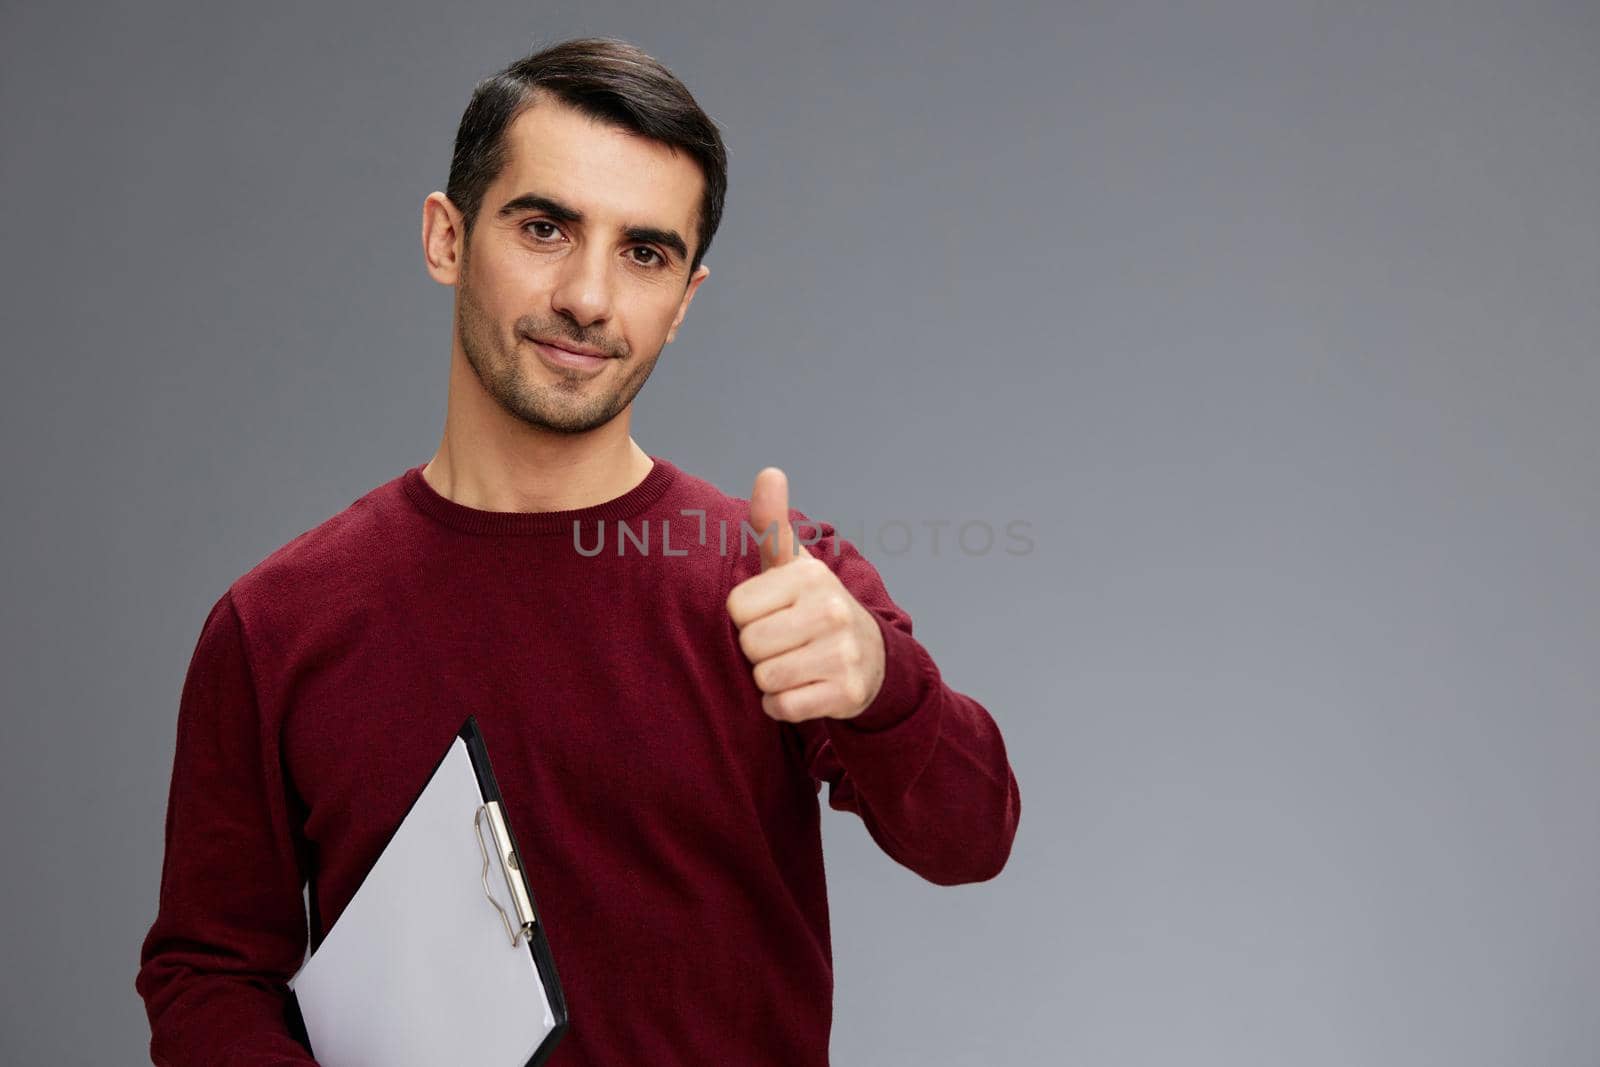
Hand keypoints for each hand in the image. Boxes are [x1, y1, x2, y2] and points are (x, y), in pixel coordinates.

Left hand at [726, 467, 886, 721]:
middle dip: (758, 650)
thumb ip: (773, 524)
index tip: (772, 614)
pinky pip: (783, 707)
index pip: (737, 609)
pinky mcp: (847, 692)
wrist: (872, 657)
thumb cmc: (814, 607)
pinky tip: (803, 689)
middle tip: (784, 642)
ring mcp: (843, 653)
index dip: (747, 617)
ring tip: (794, 663)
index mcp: (811, 576)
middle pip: (749, 645)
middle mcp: (831, 610)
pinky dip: (783, 705)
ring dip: (770, 679)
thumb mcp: (793, 566)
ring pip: (765, 678)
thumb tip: (769, 471)